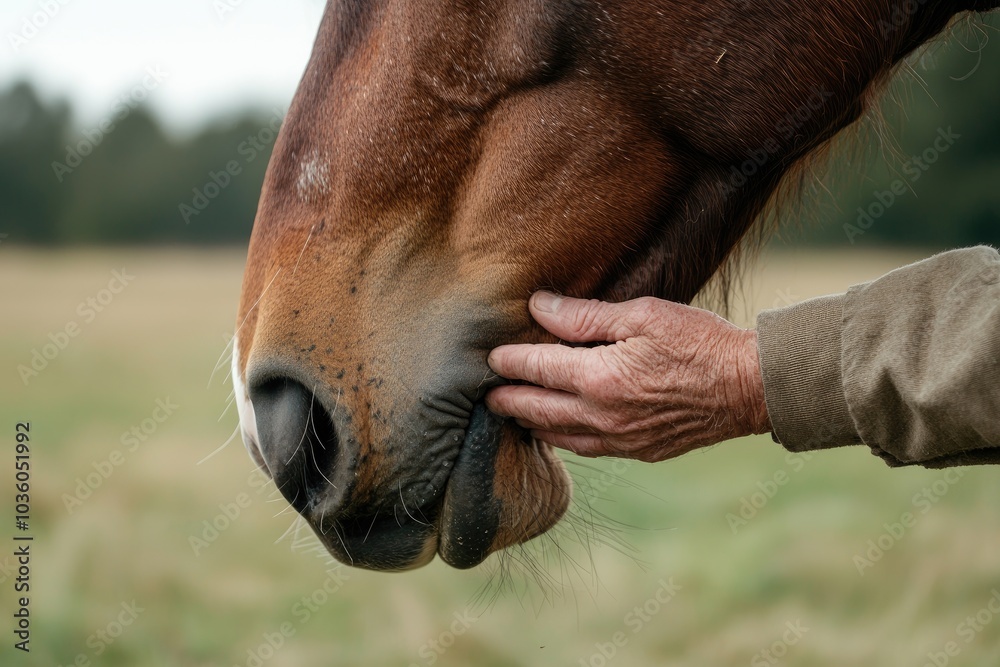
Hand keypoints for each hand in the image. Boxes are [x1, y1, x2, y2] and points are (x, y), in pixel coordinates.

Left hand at [486, 292, 769, 461]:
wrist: (751, 388)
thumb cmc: (700, 342)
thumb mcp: (643, 315)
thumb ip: (585, 315)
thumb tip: (538, 307)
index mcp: (599, 378)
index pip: (536, 369)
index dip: (508, 362)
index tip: (490, 357)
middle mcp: (602, 415)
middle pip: (538, 410)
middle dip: (509, 400)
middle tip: (488, 396)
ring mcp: (621, 439)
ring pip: (559, 437)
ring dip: (532, 425)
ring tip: (514, 415)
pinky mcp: (640, 451)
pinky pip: (589, 449)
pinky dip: (565, 441)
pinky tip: (560, 433)